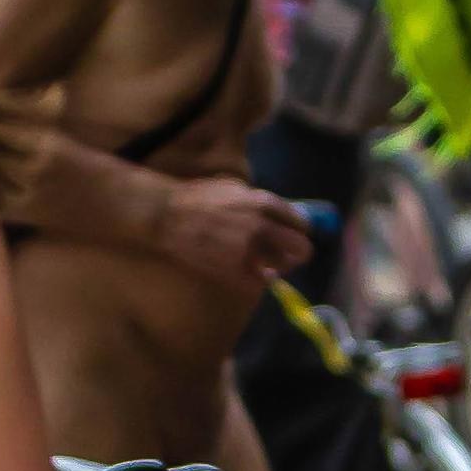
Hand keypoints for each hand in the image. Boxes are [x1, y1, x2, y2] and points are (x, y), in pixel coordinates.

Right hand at [154, 179, 313, 291]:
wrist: (168, 215)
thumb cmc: (199, 198)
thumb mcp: (236, 188)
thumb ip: (261, 202)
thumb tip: (282, 215)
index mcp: (265, 203)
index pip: (302, 223)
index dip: (298, 231)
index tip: (292, 235)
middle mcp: (263, 227)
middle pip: (302, 249)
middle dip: (297, 252)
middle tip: (285, 254)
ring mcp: (250, 252)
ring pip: (283, 268)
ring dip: (277, 266)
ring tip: (264, 263)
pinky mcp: (235, 272)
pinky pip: (261, 283)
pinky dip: (257, 280)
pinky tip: (248, 272)